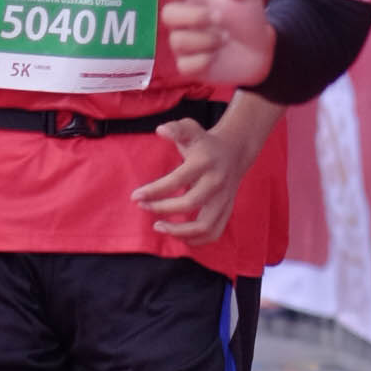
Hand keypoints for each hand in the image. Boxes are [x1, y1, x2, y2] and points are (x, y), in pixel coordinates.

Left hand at [130, 113, 254, 246]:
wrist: (235, 151)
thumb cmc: (205, 143)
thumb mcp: (191, 129)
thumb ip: (176, 129)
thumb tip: (161, 130)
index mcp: (205, 162)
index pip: (177, 180)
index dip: (154, 190)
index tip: (135, 196)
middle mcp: (216, 182)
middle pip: (189, 204)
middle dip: (162, 208)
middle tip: (143, 207)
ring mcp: (224, 199)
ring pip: (204, 225)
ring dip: (179, 231)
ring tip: (158, 227)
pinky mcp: (227, 210)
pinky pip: (214, 233)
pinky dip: (196, 240)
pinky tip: (179, 236)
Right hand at [160, 0, 274, 88]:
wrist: (260, 50)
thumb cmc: (248, 17)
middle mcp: (183, 18)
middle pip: (167, 14)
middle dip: (194, 16)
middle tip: (219, 18)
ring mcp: (184, 43)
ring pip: (177, 41)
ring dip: (205, 40)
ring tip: (225, 39)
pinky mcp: (187, 66)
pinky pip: (184, 64)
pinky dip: (203, 60)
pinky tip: (216, 57)